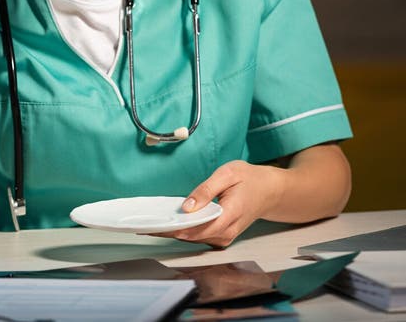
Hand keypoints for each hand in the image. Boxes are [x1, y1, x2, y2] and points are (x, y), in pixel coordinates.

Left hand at [154, 160, 283, 246]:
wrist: (269, 191)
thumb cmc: (249, 179)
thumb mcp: (228, 174)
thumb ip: (206, 190)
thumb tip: (186, 207)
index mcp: (230, 214)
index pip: (198, 228)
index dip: (175, 229)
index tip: (155, 227)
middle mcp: (227, 232)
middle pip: (193, 237)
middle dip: (169, 232)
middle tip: (145, 225)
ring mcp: (225, 237)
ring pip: (195, 239)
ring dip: (174, 232)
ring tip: (151, 224)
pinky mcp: (222, 237)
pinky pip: (200, 236)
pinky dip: (184, 231)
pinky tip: (169, 223)